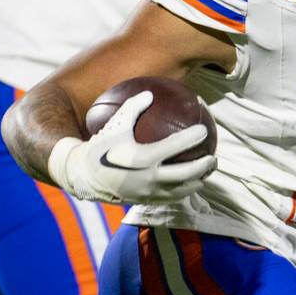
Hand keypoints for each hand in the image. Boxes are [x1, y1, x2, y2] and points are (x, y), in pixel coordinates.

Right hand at [47, 91, 216, 204]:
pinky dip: (184, 190)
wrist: (82, 177)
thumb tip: (150, 93)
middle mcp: (148, 178)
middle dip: (204, 165)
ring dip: (198, 181)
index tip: (203, 129)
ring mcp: (148, 192)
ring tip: (207, 171)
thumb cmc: (101, 147)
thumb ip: (133, 107)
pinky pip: (171, 198)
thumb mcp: (115, 125)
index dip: (192, 138)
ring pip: (182, 190)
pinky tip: (191, 182)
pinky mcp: (146, 201)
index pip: (175, 147)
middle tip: (213, 156)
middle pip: (186, 174)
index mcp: (142, 158)